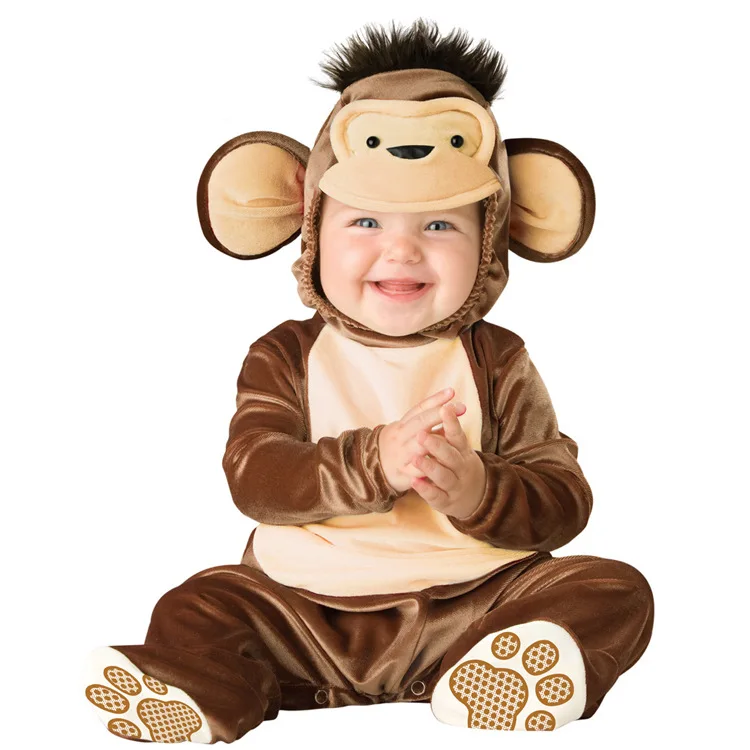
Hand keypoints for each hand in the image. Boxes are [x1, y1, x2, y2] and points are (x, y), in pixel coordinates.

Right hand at [378, 388, 466, 493]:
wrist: (373, 469)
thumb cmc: (399, 445)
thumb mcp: (408, 429)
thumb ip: (429, 421)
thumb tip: (453, 407)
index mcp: (402, 424)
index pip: (419, 408)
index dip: (435, 399)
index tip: (452, 392)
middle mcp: (399, 436)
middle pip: (420, 422)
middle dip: (440, 414)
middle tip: (460, 408)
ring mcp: (400, 454)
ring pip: (417, 445)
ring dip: (434, 439)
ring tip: (452, 432)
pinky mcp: (401, 473)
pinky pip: (416, 470)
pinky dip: (427, 466)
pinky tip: (442, 463)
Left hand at [409, 402, 486, 519]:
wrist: (477, 497)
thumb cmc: (461, 465)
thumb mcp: (460, 447)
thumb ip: (451, 429)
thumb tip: (443, 404)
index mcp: (463, 451)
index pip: (458, 435)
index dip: (452, 422)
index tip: (445, 408)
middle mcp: (461, 467)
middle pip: (450, 456)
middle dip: (436, 446)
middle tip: (421, 435)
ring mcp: (454, 485)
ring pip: (443, 476)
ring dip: (429, 467)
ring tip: (416, 459)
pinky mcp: (445, 501)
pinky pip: (435, 495)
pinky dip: (425, 489)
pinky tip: (414, 482)